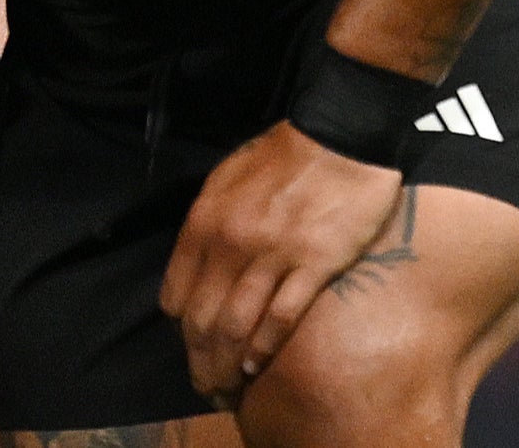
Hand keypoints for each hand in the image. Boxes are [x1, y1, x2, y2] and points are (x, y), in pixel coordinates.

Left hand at [161, 122, 406, 401]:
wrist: (342, 131)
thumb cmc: (286, 152)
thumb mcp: (228, 177)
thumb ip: (209, 221)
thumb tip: (200, 262)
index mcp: (205, 221)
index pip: (176, 296)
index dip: (182, 327)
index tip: (193, 341)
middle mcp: (232, 243)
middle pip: (202, 322)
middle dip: (199, 361)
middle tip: (206, 383)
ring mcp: (274, 255)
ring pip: (236, 327)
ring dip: (226, 365)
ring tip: (228, 386)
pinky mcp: (315, 263)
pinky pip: (280, 318)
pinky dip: (264, 349)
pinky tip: (257, 364)